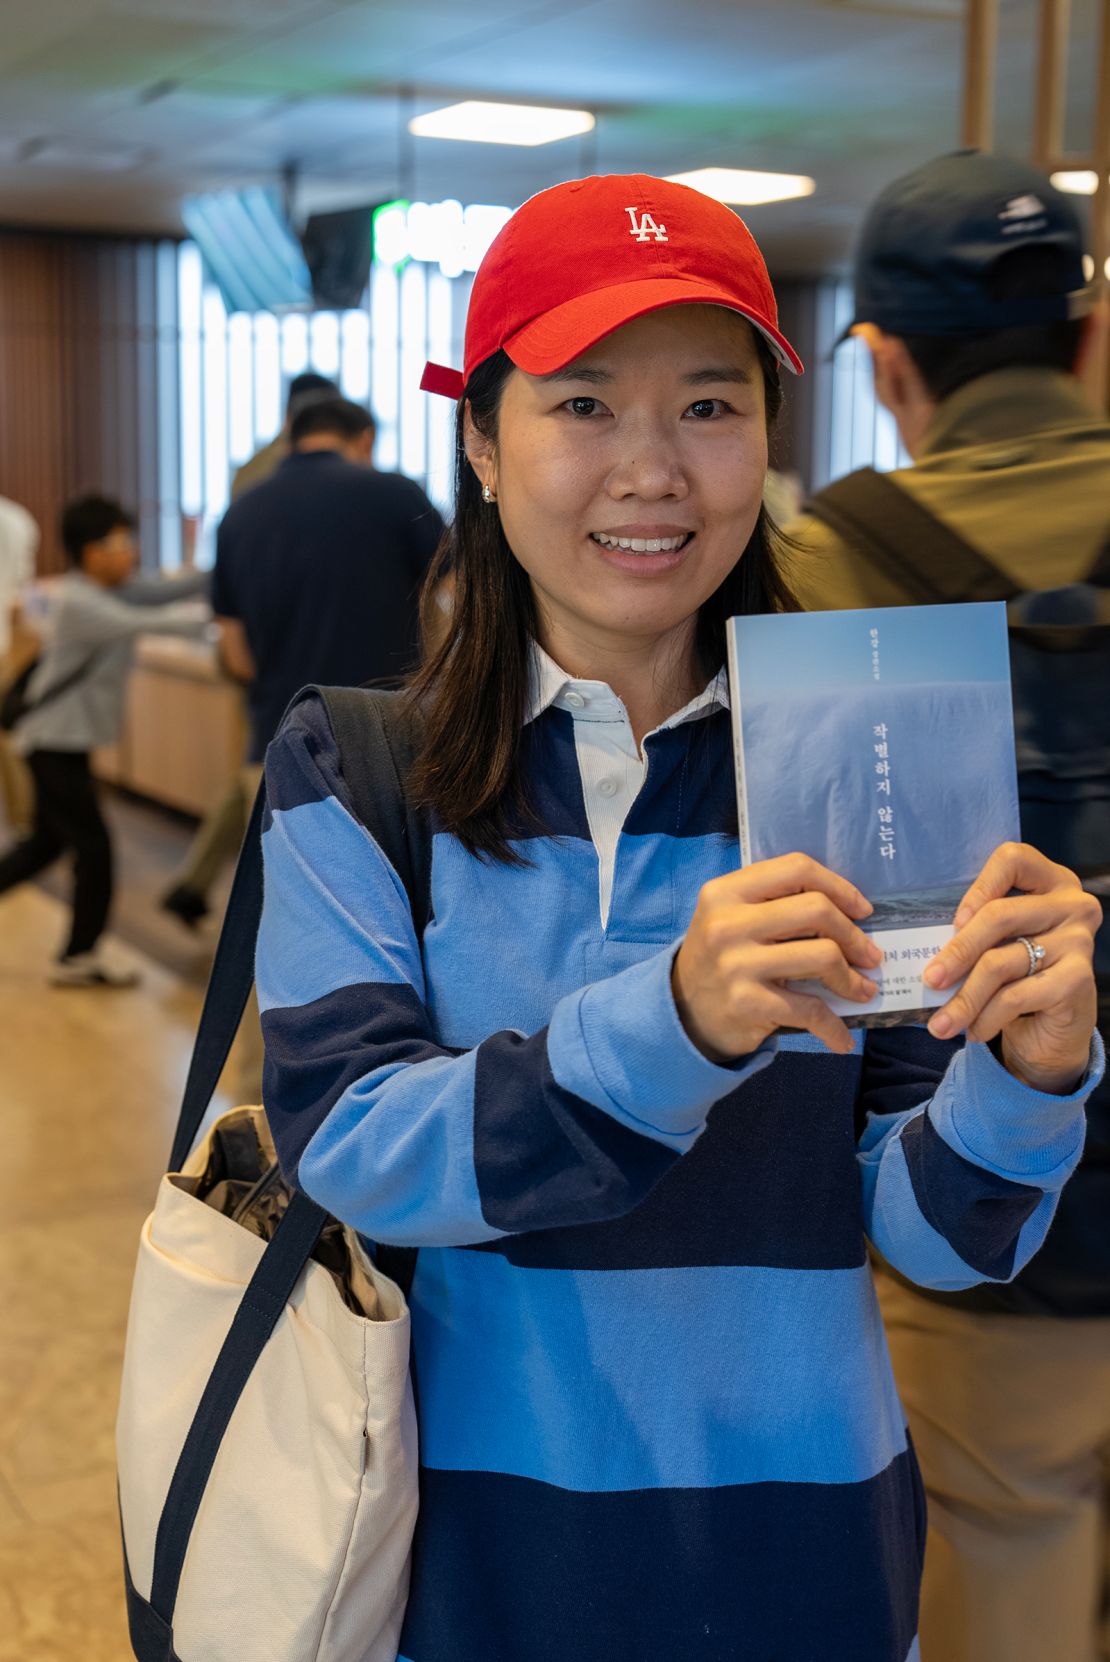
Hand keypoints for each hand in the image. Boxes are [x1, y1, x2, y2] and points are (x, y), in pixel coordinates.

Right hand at [672, 854, 883, 1060]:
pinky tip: (840, 1038)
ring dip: (853, 979)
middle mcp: (727, 923)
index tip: (861, 910)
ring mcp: (736, 964)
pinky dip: (833, 1027)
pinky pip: (809, 1010)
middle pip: (816, 910)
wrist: (681, 1013)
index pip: (796, 869)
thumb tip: (850, 913)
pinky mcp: (746, 1003)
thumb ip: (776, 904)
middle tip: (869, 956)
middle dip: (854, 935)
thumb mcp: (733, 918)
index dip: (839, 886)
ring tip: (863, 990)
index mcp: (726, 892)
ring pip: (822, 956)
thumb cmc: (721, 958)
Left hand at [923, 842, 1099, 1093]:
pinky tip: (972, 1032)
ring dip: (964, 999)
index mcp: (1050, 882)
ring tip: (940, 1024)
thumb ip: (974, 931)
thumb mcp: (998, 944)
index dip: (979, 885)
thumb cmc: (1018, 975)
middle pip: (1000, 915)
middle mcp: (1071, 905)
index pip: (1013, 859)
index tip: (953, 921)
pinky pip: (1016, 997)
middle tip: (929, 980)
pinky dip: (986, 1018)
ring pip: (1002, 962)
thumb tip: (922, 947)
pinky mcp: (1079, 979)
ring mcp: (1079, 941)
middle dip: (957, 952)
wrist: (1056, 1028)